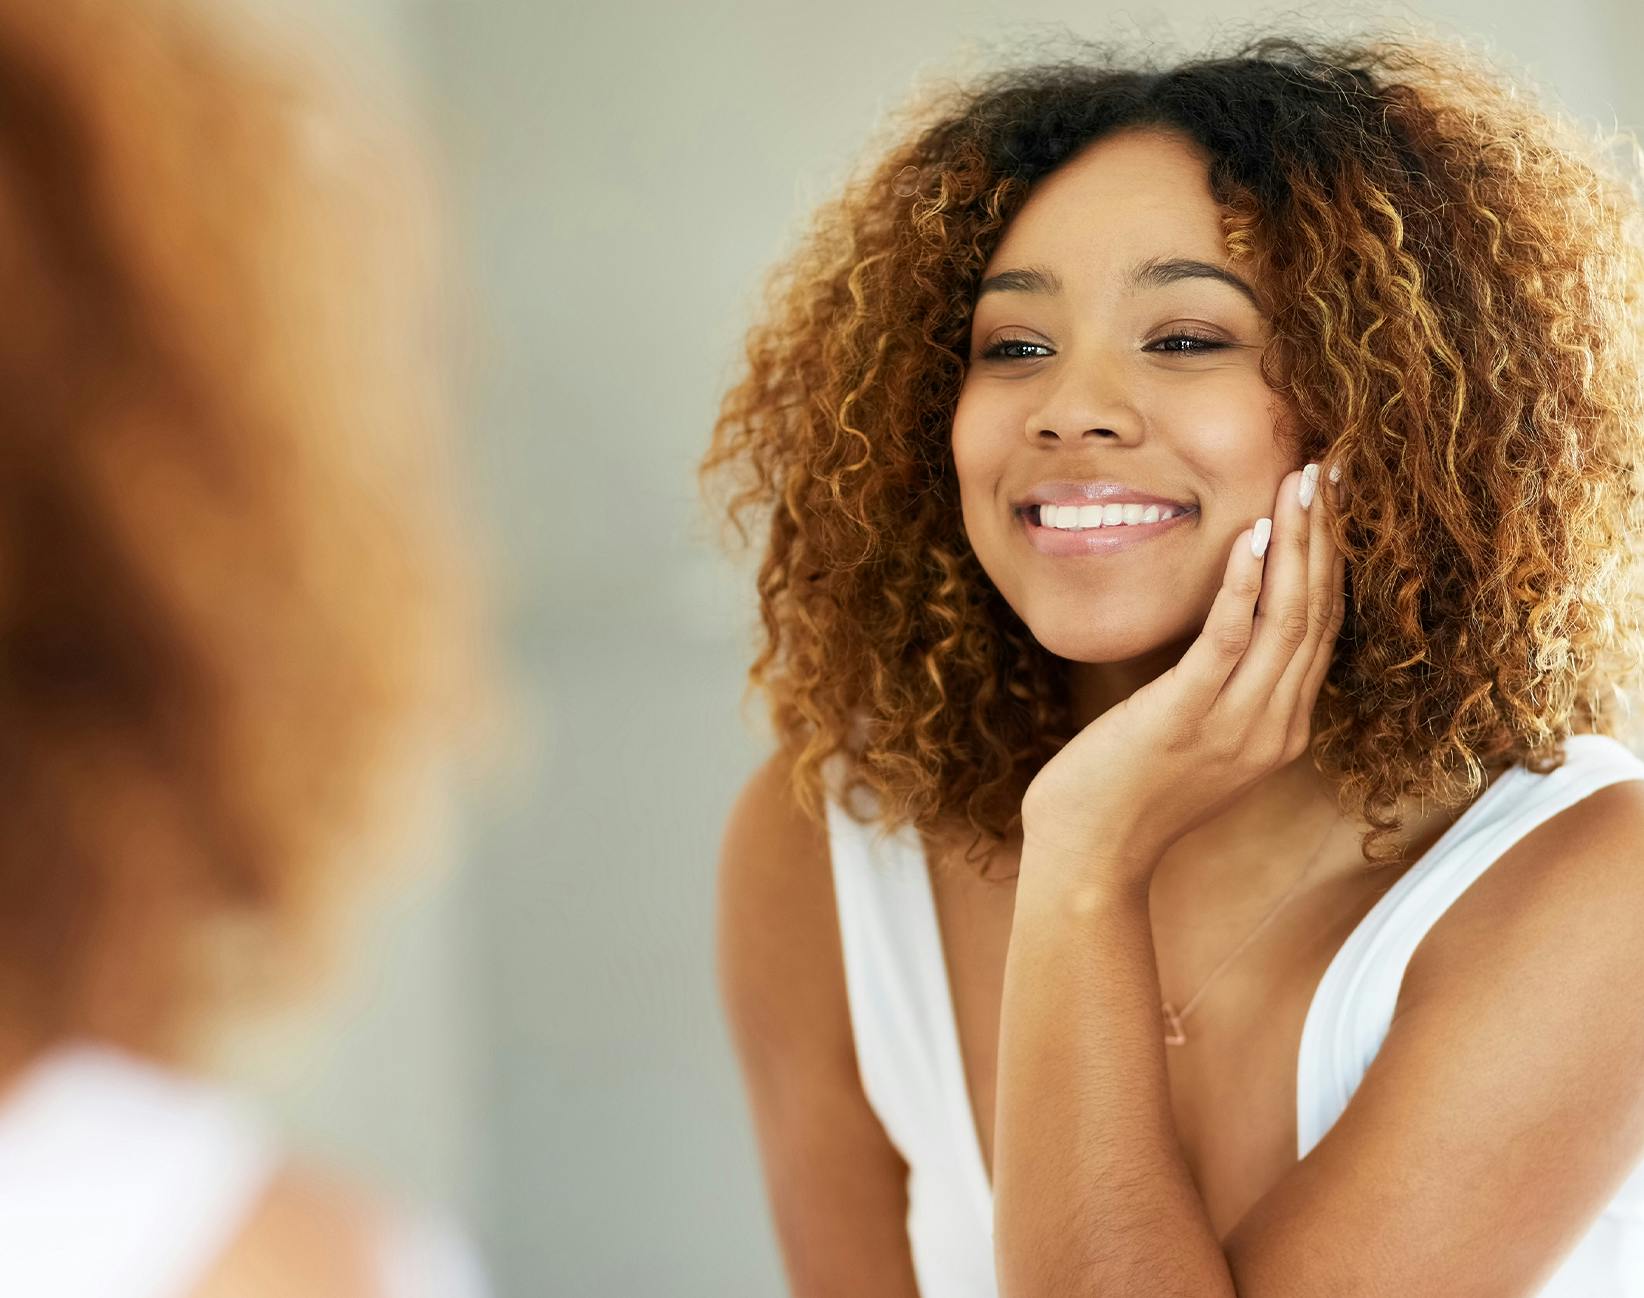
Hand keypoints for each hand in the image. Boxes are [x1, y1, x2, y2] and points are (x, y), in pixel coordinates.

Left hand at [1019, 459, 1347, 889]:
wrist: (1090, 861)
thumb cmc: (1126, 797)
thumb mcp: (1193, 742)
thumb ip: (1222, 693)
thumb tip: (1225, 634)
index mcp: (1281, 728)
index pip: (1322, 629)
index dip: (1333, 559)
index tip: (1336, 500)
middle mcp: (1274, 726)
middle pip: (1317, 614)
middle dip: (1329, 536)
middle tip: (1336, 468)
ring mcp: (1236, 726)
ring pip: (1287, 619)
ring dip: (1298, 544)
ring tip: (1305, 482)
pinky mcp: (1186, 719)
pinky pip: (1228, 641)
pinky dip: (1245, 585)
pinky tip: (1252, 536)